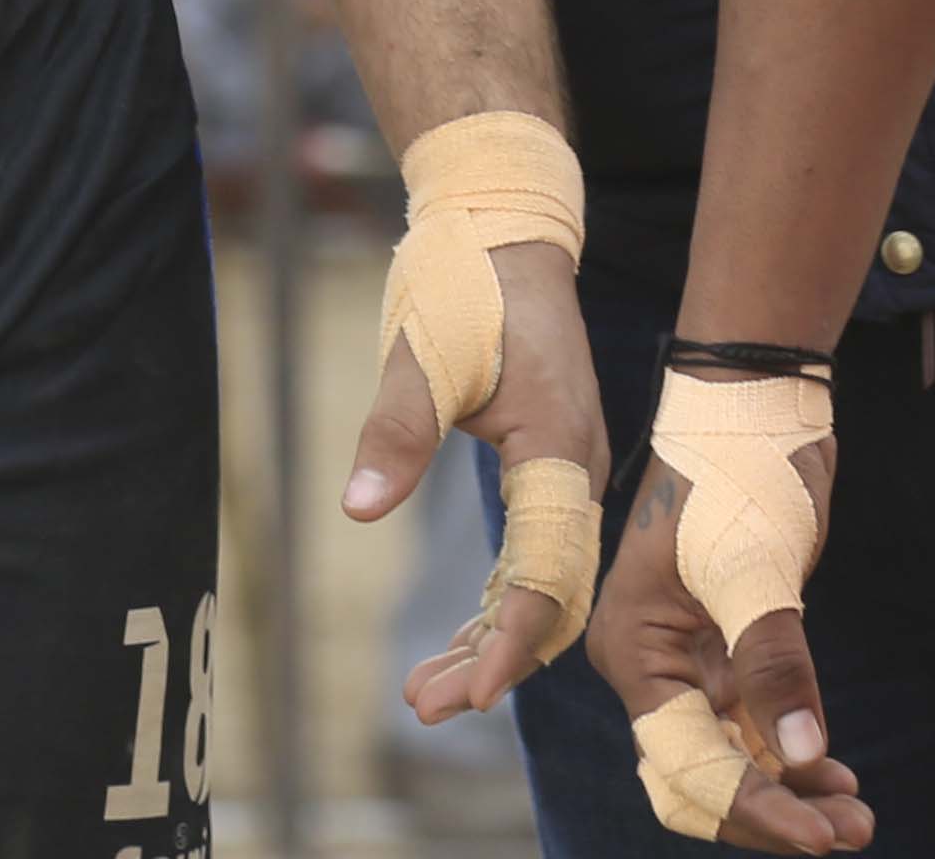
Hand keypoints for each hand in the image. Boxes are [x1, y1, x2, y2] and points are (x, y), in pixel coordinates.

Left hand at [350, 225, 598, 715]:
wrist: (503, 227)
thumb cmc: (466, 281)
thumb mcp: (422, 352)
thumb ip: (396, 433)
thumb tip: (358, 512)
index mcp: (558, 448)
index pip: (545, 571)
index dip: (509, 643)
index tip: (470, 696)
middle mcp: (576, 468)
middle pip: (549, 592)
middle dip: (492, 658)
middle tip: (424, 707)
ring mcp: (566, 469)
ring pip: (541, 580)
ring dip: (488, 637)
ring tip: (424, 692)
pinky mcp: (544, 466)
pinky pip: (532, 553)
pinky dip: (496, 601)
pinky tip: (456, 638)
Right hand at [582, 418, 869, 850]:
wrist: (757, 407)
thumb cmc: (738, 473)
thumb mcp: (755, 567)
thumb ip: (775, 665)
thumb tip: (805, 755)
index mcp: (633, 651)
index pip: (688, 762)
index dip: (751, 809)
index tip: (817, 838)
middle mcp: (653, 666)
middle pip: (703, 774)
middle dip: (769, 813)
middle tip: (847, 835)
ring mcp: (693, 660)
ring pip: (734, 757)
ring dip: (791, 791)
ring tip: (858, 818)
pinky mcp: (733, 647)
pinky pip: (755, 726)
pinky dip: (794, 756)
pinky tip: (838, 778)